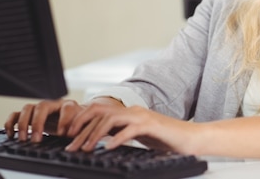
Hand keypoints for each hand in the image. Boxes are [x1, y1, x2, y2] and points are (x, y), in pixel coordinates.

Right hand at [4, 99, 85, 141]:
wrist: (73, 119)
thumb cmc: (78, 123)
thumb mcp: (83, 125)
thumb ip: (81, 129)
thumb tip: (74, 137)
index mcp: (69, 105)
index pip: (67, 108)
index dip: (65, 121)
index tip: (63, 134)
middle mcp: (53, 104)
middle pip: (42, 106)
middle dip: (38, 123)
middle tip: (36, 139)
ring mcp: (40, 108)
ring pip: (28, 108)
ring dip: (24, 124)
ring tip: (24, 139)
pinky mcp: (30, 115)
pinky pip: (17, 114)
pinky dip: (12, 123)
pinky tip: (13, 134)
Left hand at [64, 104, 198, 153]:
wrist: (190, 138)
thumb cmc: (165, 139)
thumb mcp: (137, 136)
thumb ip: (121, 133)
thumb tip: (100, 141)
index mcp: (128, 112)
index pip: (99, 111)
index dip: (81, 122)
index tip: (69, 137)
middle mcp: (133, 111)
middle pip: (100, 113)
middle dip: (82, 129)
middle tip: (70, 146)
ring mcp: (143, 116)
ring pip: (111, 119)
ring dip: (95, 134)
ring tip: (85, 148)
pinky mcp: (152, 126)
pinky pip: (130, 130)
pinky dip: (117, 138)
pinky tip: (108, 148)